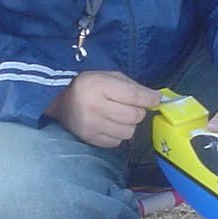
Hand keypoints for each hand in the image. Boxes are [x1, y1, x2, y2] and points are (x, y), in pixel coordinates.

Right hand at [45, 70, 161, 147]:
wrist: (60, 100)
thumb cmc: (89, 85)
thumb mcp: (109, 76)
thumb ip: (133, 87)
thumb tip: (157, 99)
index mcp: (99, 85)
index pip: (133, 96)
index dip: (149, 99)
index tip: (156, 99)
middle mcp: (94, 106)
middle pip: (134, 116)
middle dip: (138, 111)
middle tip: (131, 107)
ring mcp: (91, 125)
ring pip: (128, 132)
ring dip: (128, 124)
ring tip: (118, 116)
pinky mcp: (89, 138)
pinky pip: (117, 142)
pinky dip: (118, 134)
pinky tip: (109, 125)